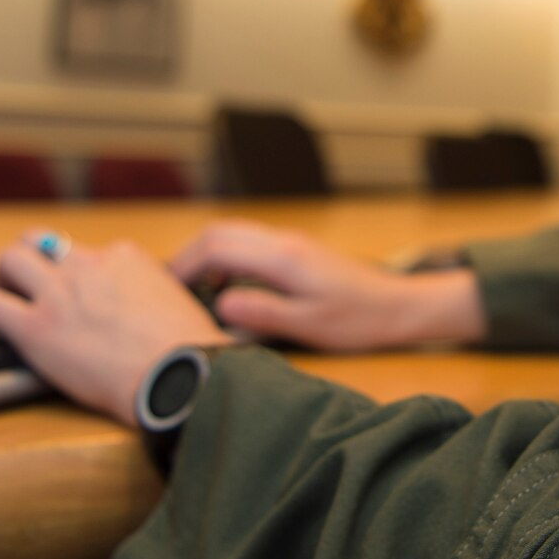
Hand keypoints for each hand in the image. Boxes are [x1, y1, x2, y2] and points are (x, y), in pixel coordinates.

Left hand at [0, 228, 232, 425]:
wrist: (179, 379)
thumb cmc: (189, 352)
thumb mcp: (177, 300)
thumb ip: (150, 291)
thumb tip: (147, 304)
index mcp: (124, 258)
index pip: (86, 252)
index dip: (75, 275)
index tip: (74, 296)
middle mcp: (87, 266)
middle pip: (41, 241)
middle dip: (29, 259)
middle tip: (24, 284)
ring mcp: (59, 295)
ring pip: (10, 259)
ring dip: (2, 276)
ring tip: (0, 297)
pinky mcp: (35, 328)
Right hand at [168, 219, 484, 352]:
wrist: (395, 306)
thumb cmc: (357, 320)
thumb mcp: (309, 326)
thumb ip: (264, 313)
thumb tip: (220, 304)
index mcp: (282, 257)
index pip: (217, 246)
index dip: (183, 265)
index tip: (162, 291)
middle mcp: (283, 241)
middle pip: (220, 232)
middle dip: (187, 256)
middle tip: (168, 290)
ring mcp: (289, 242)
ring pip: (233, 234)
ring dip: (206, 255)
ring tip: (189, 290)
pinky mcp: (294, 251)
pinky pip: (248, 243)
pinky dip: (225, 257)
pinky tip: (224, 286)